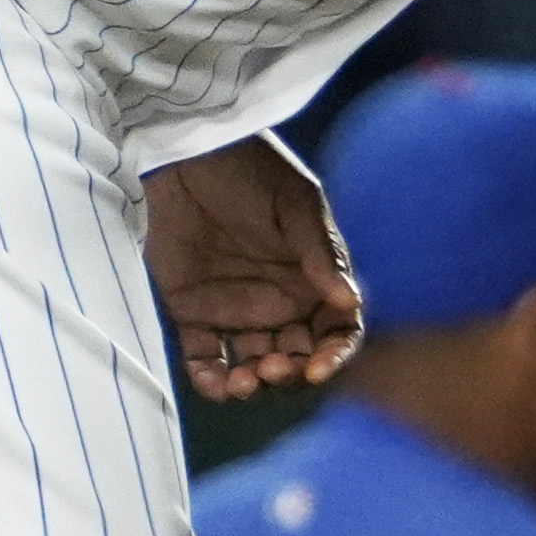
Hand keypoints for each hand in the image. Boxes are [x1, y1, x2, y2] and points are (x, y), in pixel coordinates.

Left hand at [146, 132, 362, 400]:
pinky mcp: (192, 311)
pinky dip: (210, 379)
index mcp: (314, 279)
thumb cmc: (251, 169)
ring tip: (242, 384)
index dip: (334, 356)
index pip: (336, 332)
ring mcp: (236, 310)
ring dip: (253, 385)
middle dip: (290, 375)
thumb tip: (351, 302)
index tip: (319, 368)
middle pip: (296, 359)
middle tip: (272, 369)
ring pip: (253, 366)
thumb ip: (319, 253)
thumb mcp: (296, 204)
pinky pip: (205, 358)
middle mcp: (280, 301)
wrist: (184, 151)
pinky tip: (216, 383)